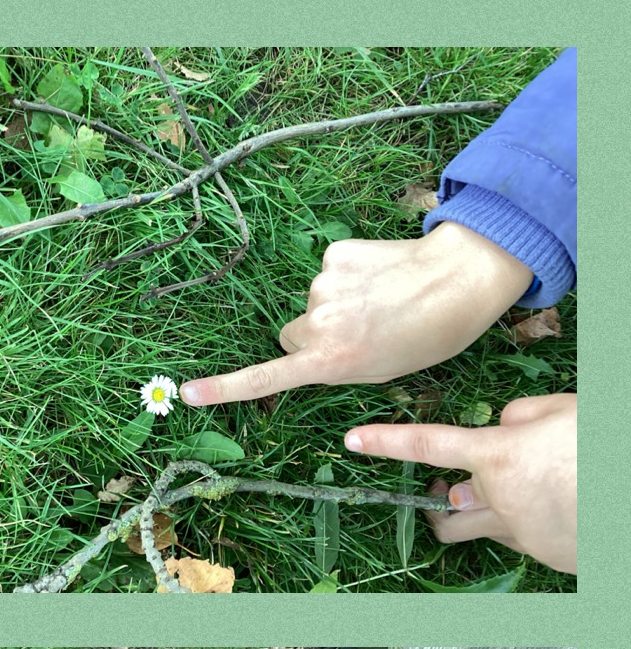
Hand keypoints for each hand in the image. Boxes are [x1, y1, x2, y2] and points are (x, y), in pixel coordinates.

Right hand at [182, 223, 533, 406]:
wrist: (461, 277)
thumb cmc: (430, 335)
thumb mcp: (383, 369)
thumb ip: (336, 364)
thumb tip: (312, 346)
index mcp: (329, 362)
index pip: (264, 378)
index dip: (224, 388)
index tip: (187, 394)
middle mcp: (316, 324)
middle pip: (293, 334)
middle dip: (316, 336)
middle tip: (361, 334)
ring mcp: (320, 286)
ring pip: (315, 302)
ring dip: (339, 304)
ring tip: (383, 302)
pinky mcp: (332, 254)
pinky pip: (330, 271)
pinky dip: (349, 276)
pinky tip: (381, 277)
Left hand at [346, 393, 577, 573]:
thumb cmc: (604, 444)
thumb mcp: (566, 410)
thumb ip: (521, 415)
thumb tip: (501, 426)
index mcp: (499, 455)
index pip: (428, 445)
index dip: (386, 442)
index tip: (352, 441)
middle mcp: (500, 499)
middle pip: (448, 509)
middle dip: (451, 499)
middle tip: (471, 484)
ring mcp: (523, 534)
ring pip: (480, 529)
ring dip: (484, 515)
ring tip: (528, 494)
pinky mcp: (548, 558)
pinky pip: (521, 541)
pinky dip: (531, 525)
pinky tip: (564, 509)